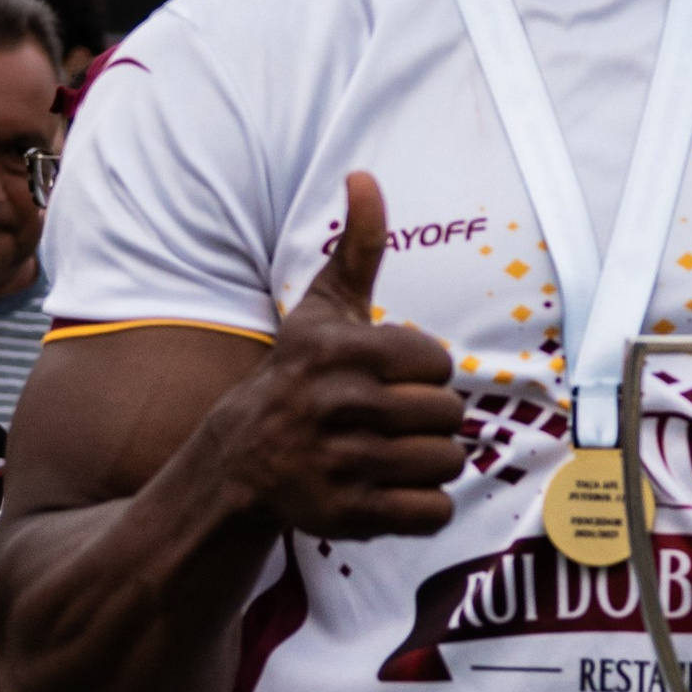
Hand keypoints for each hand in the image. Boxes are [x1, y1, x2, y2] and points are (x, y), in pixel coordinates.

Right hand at [212, 173, 469, 540]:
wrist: (242, 458)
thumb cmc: (300, 374)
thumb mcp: (324, 309)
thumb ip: (357, 245)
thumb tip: (364, 174)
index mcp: (341, 353)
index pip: (438, 362)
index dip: (426, 371)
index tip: (394, 377)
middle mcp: (338, 407)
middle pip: (448, 414)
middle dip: (430, 417)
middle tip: (394, 419)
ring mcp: (340, 466)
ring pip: (447, 463)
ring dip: (431, 460)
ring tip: (395, 452)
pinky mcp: (347, 517)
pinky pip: (433, 512)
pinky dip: (426, 505)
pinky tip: (393, 488)